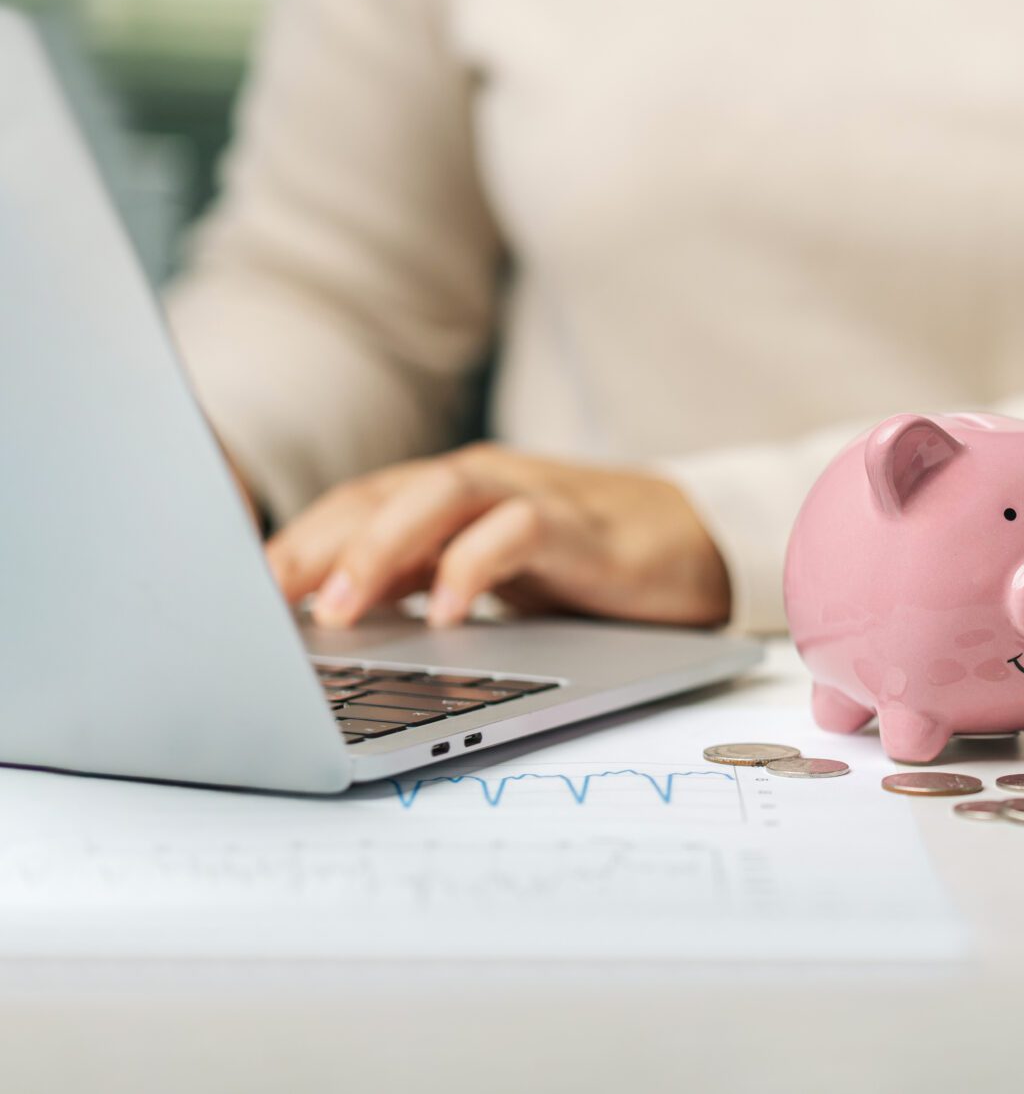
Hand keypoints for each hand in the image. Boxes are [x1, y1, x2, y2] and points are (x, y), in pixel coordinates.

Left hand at [266, 444, 730, 628]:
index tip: (243, 595)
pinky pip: (516, 532)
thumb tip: (335, 623)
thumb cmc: (584, 568)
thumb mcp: (489, 579)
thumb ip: (422, 581)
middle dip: (319, 545)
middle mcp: (480, 486)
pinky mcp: (580, 527)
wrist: (696, 546)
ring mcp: (530, 497)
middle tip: (269, 602)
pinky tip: (447, 613)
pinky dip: (473, 568)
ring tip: (343, 607)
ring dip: (380, 547)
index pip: (356, 506)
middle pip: (380, 494)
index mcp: (449, 499)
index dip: (299, 543)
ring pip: (438, 497)